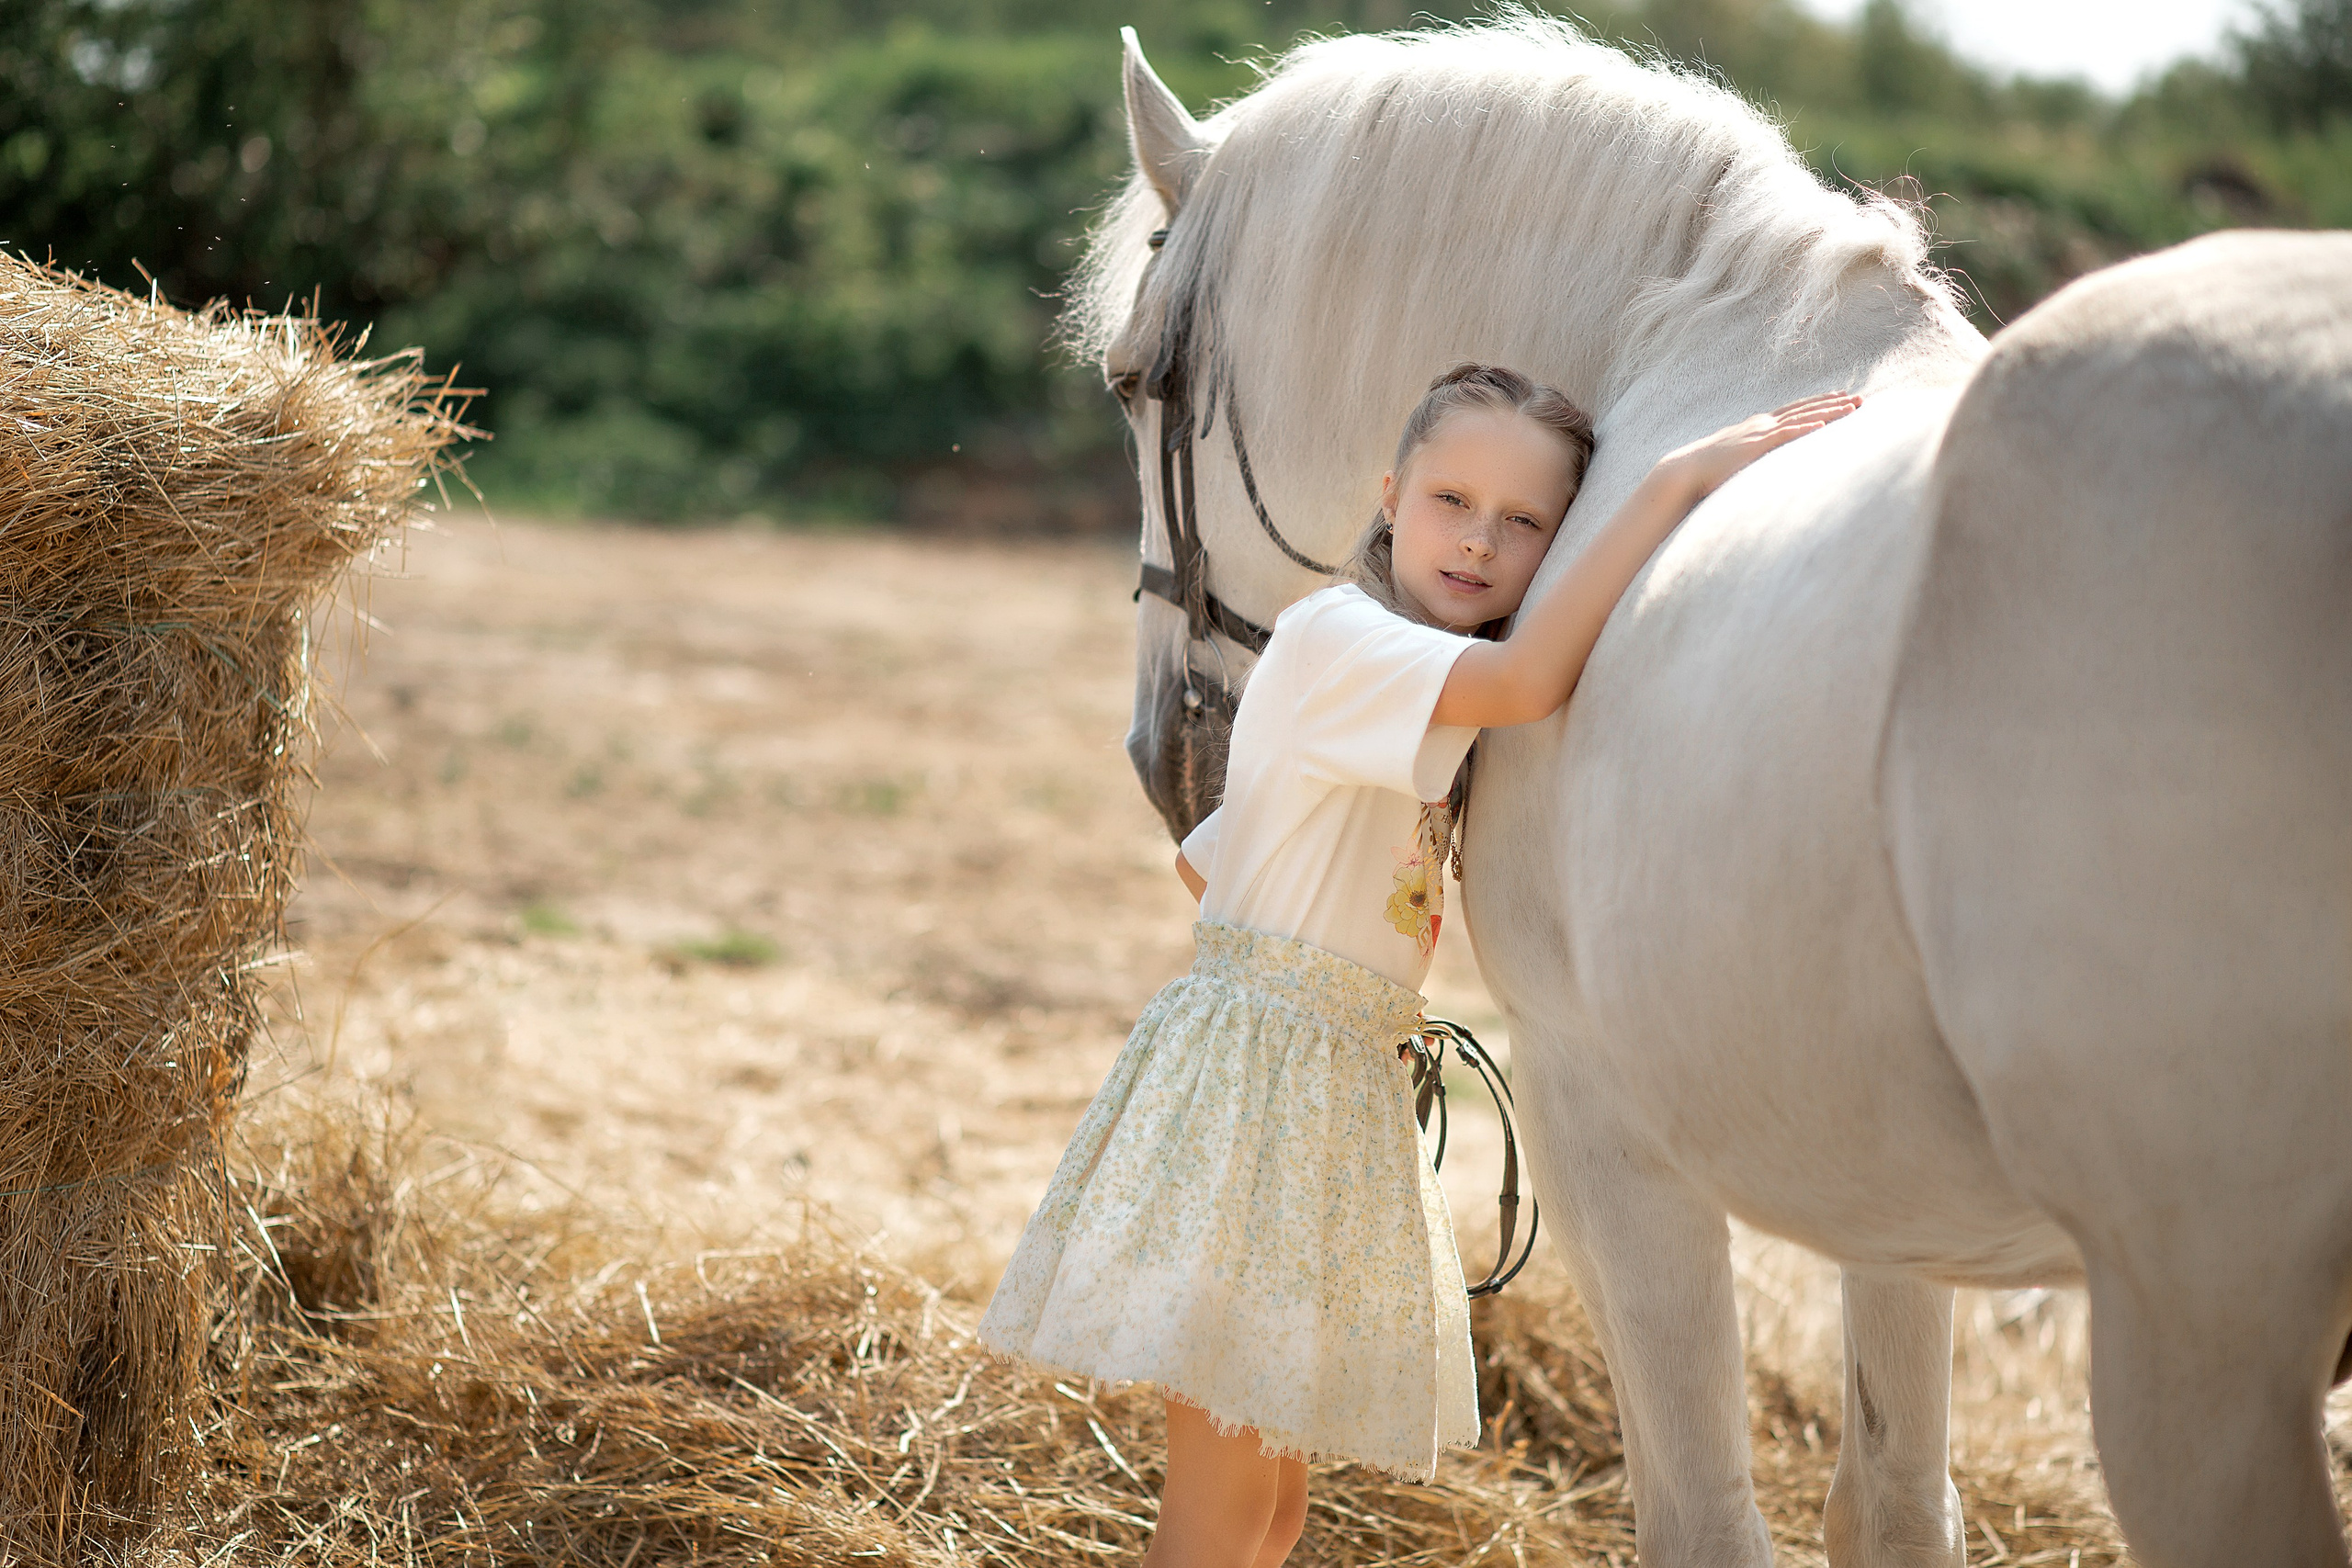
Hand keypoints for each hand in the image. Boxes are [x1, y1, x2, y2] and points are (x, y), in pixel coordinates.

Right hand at [1655, 392, 1861, 500]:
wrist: (1685, 470)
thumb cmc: (1709, 468)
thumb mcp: (1738, 457)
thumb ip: (1755, 454)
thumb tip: (1765, 462)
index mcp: (1759, 425)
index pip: (1797, 409)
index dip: (1821, 402)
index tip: (1843, 397)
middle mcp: (1762, 424)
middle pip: (1805, 409)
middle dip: (1834, 404)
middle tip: (1860, 399)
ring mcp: (1758, 433)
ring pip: (1800, 419)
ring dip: (1827, 413)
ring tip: (1851, 409)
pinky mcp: (1754, 447)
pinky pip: (1783, 436)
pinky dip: (1803, 430)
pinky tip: (1821, 427)